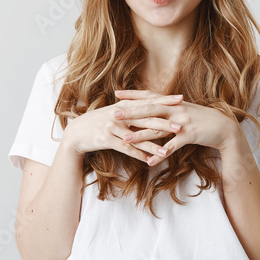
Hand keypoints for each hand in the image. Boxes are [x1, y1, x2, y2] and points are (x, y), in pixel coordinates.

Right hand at [61, 93, 185, 163]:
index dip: (165, 100)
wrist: (77, 133)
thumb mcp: (116, 112)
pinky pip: (126, 149)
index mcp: (125, 105)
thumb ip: (133, 109)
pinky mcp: (106, 139)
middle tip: (181, 126)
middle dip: (165, 123)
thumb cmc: (100, 122)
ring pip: (137, 137)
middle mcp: (120, 114)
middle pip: (146, 119)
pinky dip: (138, 155)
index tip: (182, 99)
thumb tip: (153, 106)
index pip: (149, 101)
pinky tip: (149, 161)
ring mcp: (113, 127)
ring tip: (167, 151)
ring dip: (153, 145)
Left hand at [112, 89, 238, 165]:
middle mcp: (176, 109)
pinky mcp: (190, 135)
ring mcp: (182, 122)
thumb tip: (154, 106)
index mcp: (173, 103)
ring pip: (158, 129)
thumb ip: (169, 107)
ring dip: (141, 135)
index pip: (149, 96)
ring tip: (125, 139)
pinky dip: (161, 155)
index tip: (116, 93)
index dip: (133, 94)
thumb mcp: (185, 109)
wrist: (224, 127)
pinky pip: (172, 146)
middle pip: (149, 110)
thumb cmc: (203, 119)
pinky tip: (149, 162)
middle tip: (113, 114)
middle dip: (130, 112)